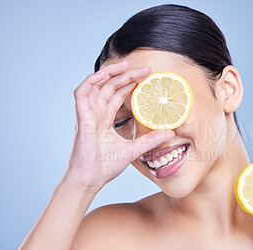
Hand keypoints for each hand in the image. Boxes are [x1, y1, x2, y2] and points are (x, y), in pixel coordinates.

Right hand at [64, 60, 173, 192]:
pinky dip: (91, 81)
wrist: (91, 179)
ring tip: (126, 65)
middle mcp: (96, 113)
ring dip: (110, 73)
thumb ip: (151, 140)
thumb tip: (170, 132)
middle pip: (110, 86)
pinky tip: (104, 74)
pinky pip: (81, 93)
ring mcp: (88, 114)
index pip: (118, 94)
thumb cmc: (106, 166)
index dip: (130, 83)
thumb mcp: (134, 149)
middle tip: (144, 69)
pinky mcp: (82, 117)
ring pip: (96, 85)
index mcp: (106, 119)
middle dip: (126, 75)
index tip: (147, 77)